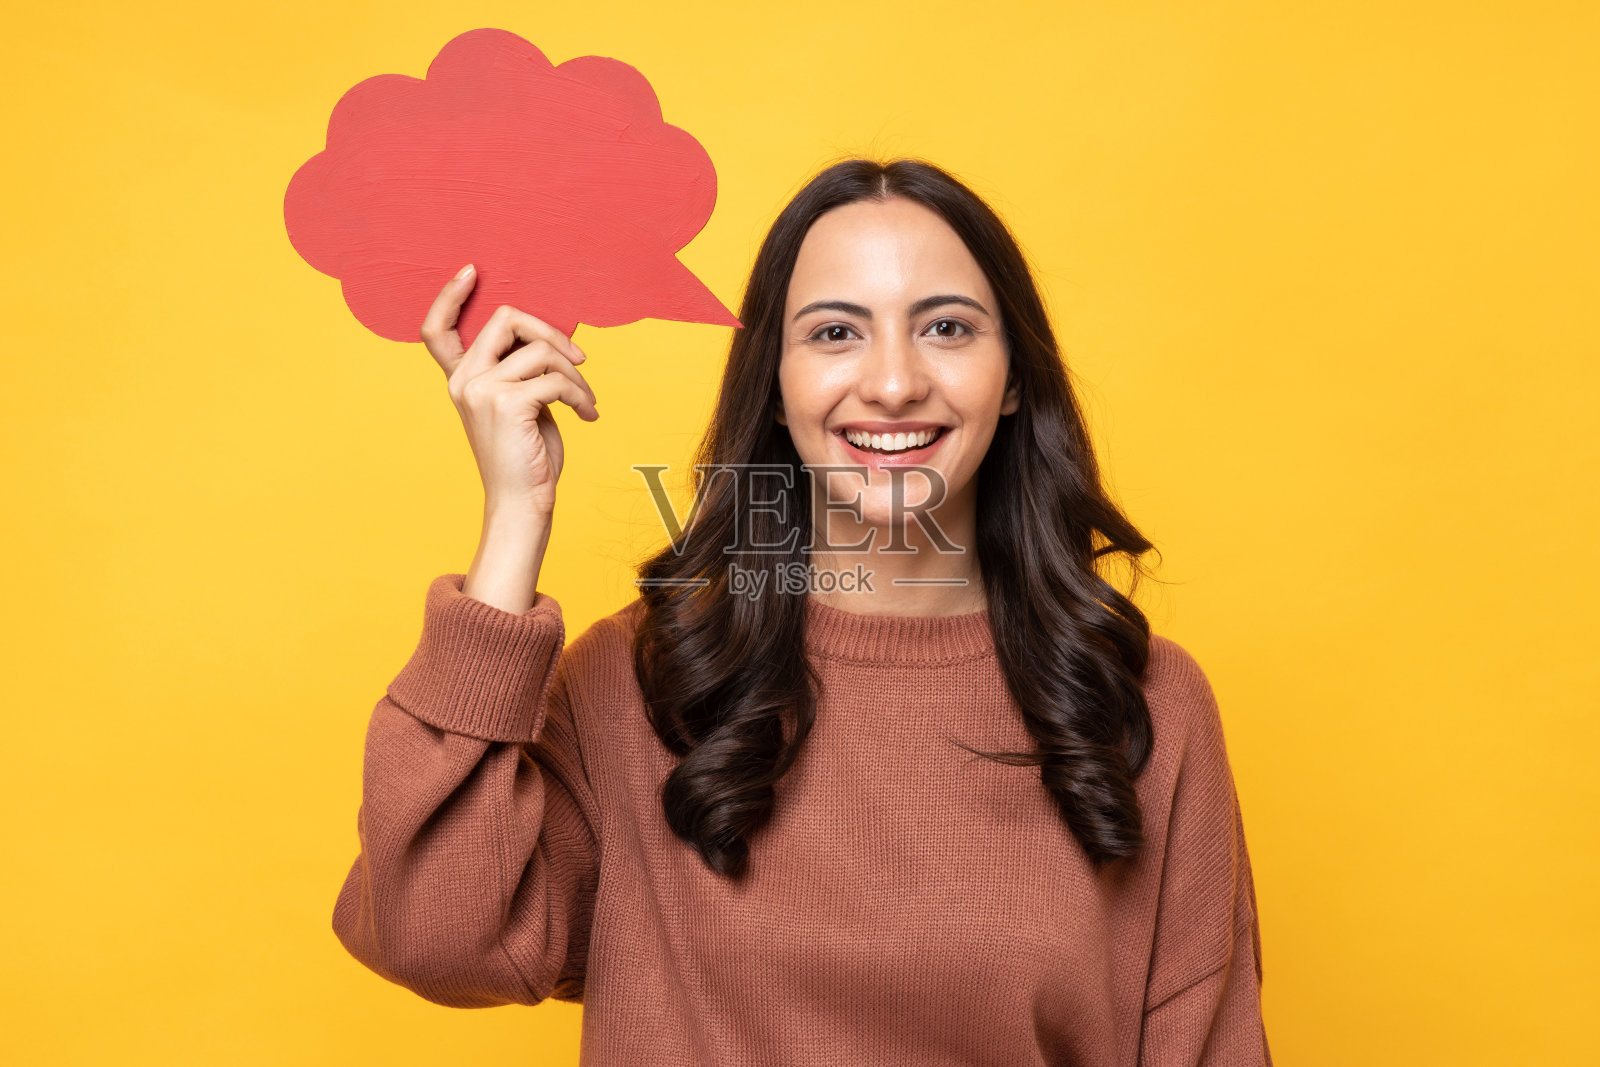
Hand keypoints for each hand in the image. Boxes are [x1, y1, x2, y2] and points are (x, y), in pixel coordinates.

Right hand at [418, 265, 599, 519]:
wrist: (522, 502)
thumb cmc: (525, 456)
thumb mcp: (518, 406)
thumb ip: (519, 371)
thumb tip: (552, 338)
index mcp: (461, 380)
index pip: (437, 330)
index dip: (450, 296)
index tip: (472, 271)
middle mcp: (464, 381)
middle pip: (506, 320)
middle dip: (550, 331)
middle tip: (578, 360)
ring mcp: (483, 390)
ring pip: (542, 351)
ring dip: (575, 375)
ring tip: (586, 401)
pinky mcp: (509, 404)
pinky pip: (556, 379)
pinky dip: (580, 395)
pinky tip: (587, 415)